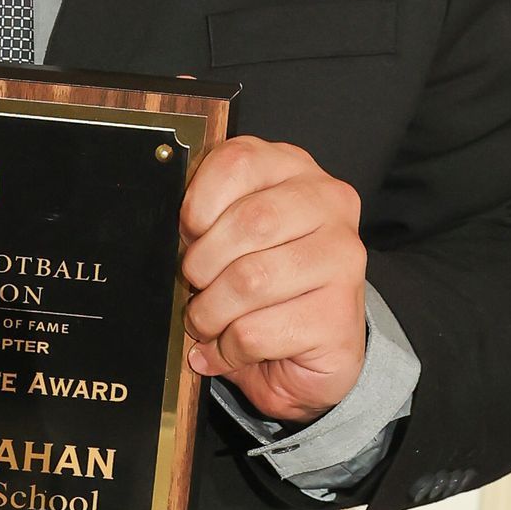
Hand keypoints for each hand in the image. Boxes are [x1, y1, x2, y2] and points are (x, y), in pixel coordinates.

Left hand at [178, 136, 366, 424]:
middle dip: (203, 263)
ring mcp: (341, 259)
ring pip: (251, 280)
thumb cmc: (269, 279)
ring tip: (206, 322)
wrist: (320, 342)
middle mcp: (327, 204)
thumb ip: (208, 220)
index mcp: (293, 169)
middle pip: (249, 222)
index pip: (239, 161)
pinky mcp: (337, 316)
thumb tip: (169, 240)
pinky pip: (258, 331)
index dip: (199, 202)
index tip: (188, 233)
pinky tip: (230, 348)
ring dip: (211, 312)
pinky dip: (229, 347)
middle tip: (194, 285)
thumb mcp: (235, 233)